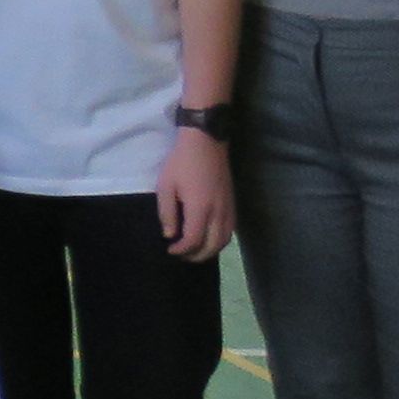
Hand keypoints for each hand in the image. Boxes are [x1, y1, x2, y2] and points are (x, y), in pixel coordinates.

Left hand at [155, 128, 234, 260]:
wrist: (206, 142)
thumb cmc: (181, 162)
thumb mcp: (166, 185)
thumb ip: (167, 213)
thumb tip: (169, 235)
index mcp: (200, 208)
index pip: (193, 240)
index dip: (181, 250)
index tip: (170, 249)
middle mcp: (218, 212)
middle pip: (212, 246)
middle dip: (196, 256)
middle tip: (181, 255)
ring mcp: (228, 208)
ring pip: (224, 241)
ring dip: (210, 251)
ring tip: (194, 250)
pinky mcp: (232, 204)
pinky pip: (230, 231)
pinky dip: (220, 241)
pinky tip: (208, 238)